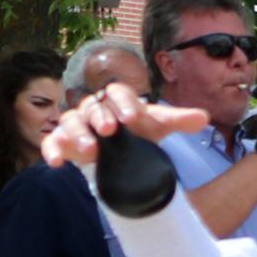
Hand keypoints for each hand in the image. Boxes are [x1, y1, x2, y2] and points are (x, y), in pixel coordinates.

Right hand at [38, 83, 209, 167]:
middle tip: (109, 130)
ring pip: (71, 122)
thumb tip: (204, 118)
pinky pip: (53, 142)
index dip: (123, 103)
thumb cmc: (139, 131)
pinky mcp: (63, 141)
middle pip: (92, 107)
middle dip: (100, 117)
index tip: (132, 117)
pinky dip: (52, 150)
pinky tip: (57, 163)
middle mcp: (94, 108)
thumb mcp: (158, 126)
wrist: (122, 149)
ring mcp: (77, 124)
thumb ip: (178, 121)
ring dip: (78, 134)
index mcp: (118, 100)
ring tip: (91, 150)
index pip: (117, 93)